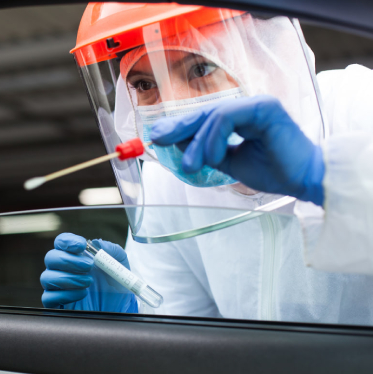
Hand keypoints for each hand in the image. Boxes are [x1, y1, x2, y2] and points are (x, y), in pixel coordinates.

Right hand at [41, 233, 136, 311]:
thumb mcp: (120, 264)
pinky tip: (82, 294)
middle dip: (69, 260)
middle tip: (89, 266)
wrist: (118, 307)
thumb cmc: (115, 283)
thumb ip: (112, 250)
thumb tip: (97, 242)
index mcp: (75, 255)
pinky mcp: (57, 303)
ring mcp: (58, 286)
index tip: (82, 245)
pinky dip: (65, 295)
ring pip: (47, 277)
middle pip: (51, 257)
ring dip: (68, 278)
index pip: (61, 242)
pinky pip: (48, 297)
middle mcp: (63, 268)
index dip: (68, 241)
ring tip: (89, 282)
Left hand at [151, 95, 324, 205]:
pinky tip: (214, 158)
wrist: (302, 181)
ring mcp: (256, 103)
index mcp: (242, 117)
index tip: (158, 136)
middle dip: (179, 127)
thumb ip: (205, 150)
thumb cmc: (273, 172)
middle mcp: (248, 106)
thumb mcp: (228, 162)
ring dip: (197, 143)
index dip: (180, 126)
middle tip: (159, 140)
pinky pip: (226, 117)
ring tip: (191, 166)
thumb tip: (177, 141)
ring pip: (213, 115)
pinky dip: (214, 139)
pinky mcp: (264, 107)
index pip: (205, 117)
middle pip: (205, 111)